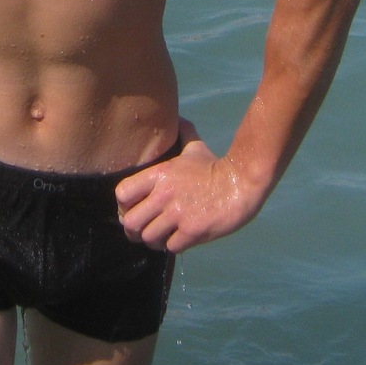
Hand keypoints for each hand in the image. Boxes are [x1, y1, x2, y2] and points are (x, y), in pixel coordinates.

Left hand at [115, 127, 267, 252]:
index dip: (124, 205)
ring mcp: (177, 214)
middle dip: (134, 230)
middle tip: (144, 229)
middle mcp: (164, 195)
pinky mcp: (192, 231)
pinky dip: (173, 246)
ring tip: (163, 236)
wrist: (242, 183)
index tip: (133, 209)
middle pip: (130, 222)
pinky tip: (181, 238)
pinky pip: (170, 247)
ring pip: (148, 238)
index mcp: (159, 174)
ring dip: (154, 240)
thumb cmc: (216, 167)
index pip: (122, 193)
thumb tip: (178, 117)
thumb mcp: (195, 147)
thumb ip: (183, 133)